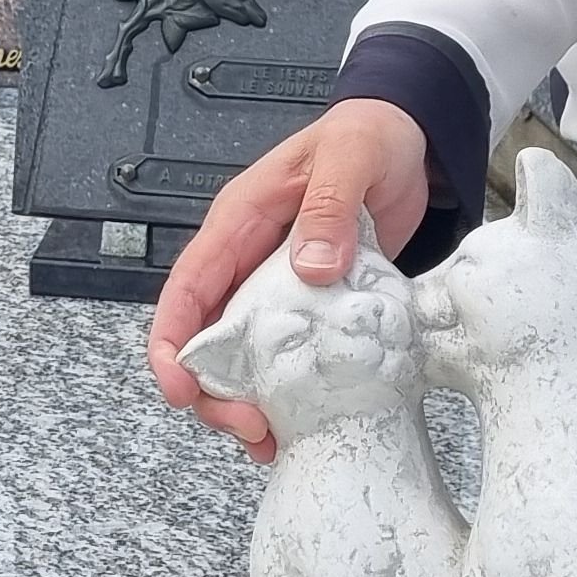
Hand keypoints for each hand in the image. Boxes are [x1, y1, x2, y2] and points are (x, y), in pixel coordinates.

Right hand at [144, 99, 427, 455]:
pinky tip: (300, 422)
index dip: (171, 344)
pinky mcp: (308, 304)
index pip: (185, 289)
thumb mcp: (349, 158)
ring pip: (240, 357)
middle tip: (249, 427)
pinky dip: (286, 392)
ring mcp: (275, 286)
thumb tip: (309, 268)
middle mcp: (246, 261)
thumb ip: (329, 208)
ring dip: (247, 401)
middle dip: (212, 391)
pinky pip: (284, 355)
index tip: (180, 389)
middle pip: (204, 339)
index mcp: (239, 224)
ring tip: (272, 440)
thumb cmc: (367, 136)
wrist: (405, 139)